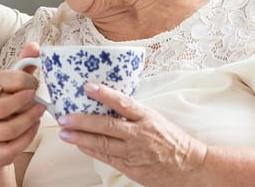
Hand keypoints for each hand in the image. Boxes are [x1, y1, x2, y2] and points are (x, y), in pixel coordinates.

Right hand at [0, 75, 45, 168]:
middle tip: (40, 106)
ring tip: (36, 120)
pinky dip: (20, 147)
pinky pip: (6, 158)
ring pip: (12, 147)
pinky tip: (25, 135)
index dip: (21, 100)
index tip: (30, 93)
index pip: (2, 107)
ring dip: (29, 134)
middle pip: (11, 128)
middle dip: (31, 116)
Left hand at [57, 83, 206, 185]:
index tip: (87, 86)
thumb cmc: (172, 139)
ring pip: (103, 144)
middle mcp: (139, 134)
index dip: (104, 94)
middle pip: (106, 125)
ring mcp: (134, 152)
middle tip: (64, 116)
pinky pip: (108, 158)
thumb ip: (134, 113)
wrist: (191, 165)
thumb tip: (109, 102)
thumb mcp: (156, 119)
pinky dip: (92, 151)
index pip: (123, 102)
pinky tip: (79, 145)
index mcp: (147, 117)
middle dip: (82, 121)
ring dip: (81, 138)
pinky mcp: (132, 168)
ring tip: (64, 132)